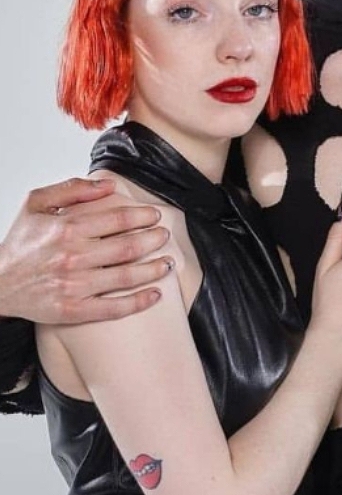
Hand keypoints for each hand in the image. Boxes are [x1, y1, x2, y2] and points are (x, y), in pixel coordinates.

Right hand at [0, 178, 172, 323]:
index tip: (155, 215)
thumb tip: (109, 184)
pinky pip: (114, 308)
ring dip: (153, 270)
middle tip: (165, 236)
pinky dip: (139, 302)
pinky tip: (155, 294)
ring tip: (168, 263)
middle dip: (153, 240)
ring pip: (126, 277)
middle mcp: (73, 257)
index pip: (117, 219)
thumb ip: (72, 188)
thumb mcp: (36, 204)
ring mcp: (74, 286)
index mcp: (66, 228)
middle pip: (127, 248)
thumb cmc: (20, 242)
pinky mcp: (73, 310)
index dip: (142, 216)